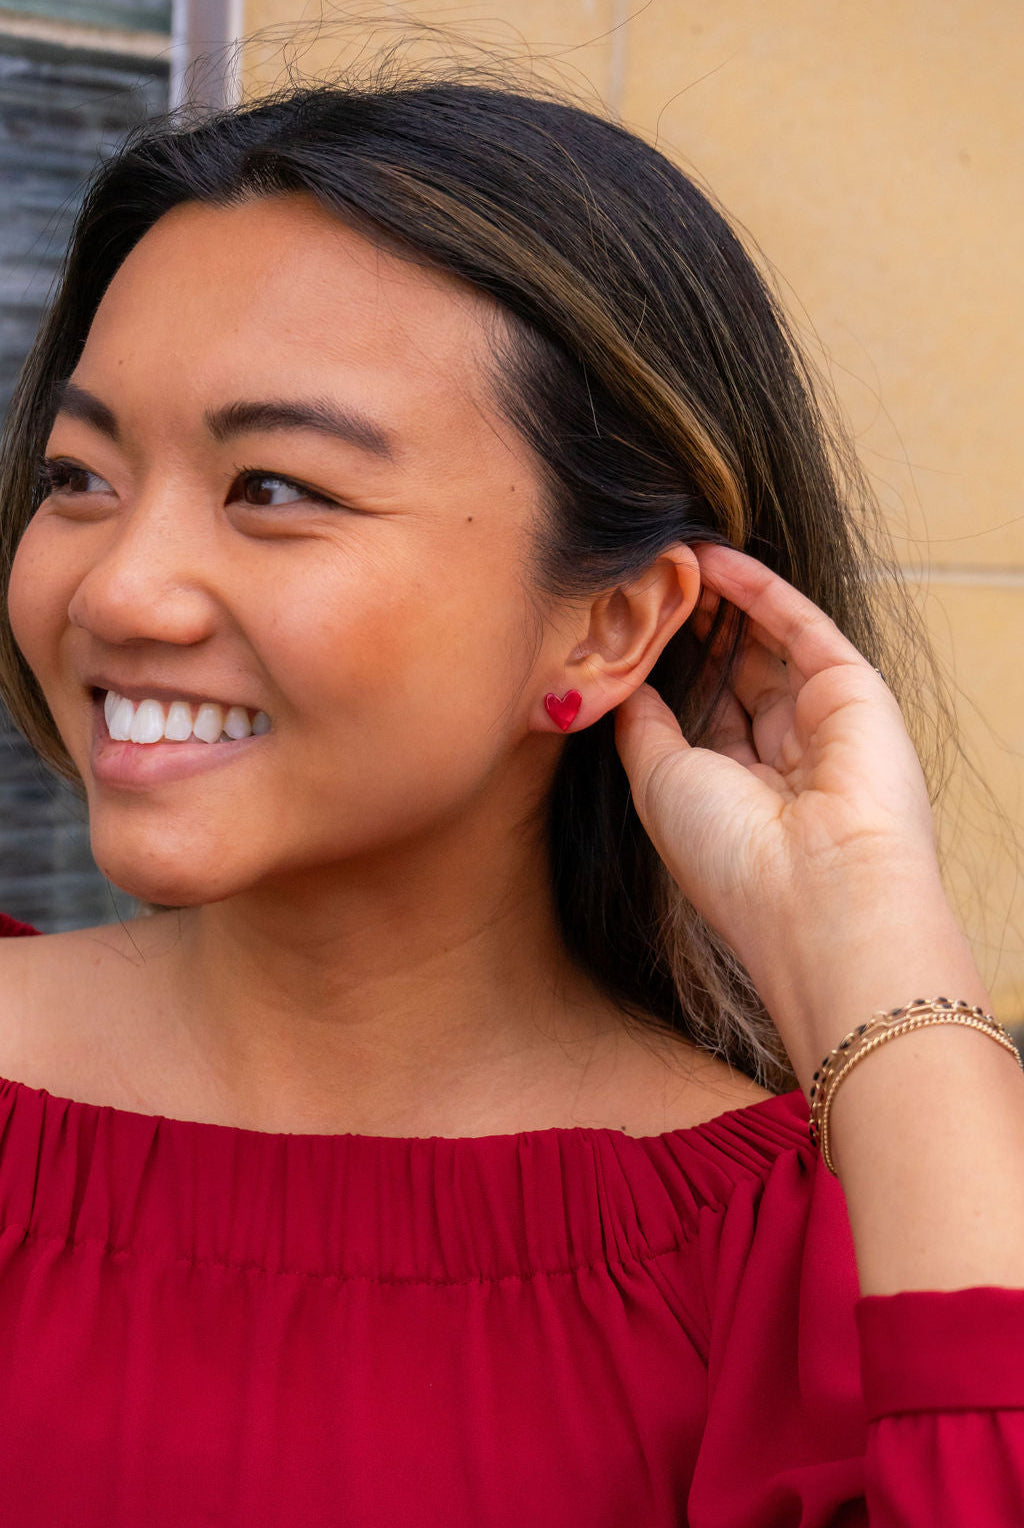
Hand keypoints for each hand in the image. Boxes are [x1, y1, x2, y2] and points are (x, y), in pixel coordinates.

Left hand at [614, 544, 963, 1069]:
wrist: (819, 892)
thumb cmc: (727, 855)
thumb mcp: (659, 785)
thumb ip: (643, 728)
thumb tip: (625, 685)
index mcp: (739, 796)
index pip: (703, 717)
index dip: (671, 671)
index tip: (632, 629)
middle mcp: (783, 759)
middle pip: (737, 676)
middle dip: (697, 630)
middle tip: (654, 581)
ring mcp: (822, 723)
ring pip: (768, 645)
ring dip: (724, 601)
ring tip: (675, 558)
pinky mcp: (854, 690)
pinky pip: (801, 627)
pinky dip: (759, 591)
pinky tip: (715, 559)